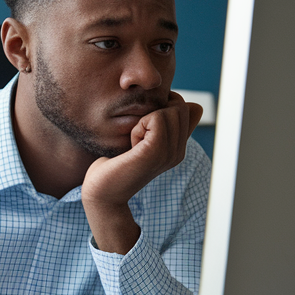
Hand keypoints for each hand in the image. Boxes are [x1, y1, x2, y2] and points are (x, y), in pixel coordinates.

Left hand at [82, 91, 202, 252]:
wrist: (101, 193)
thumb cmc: (113, 164)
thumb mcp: (139, 138)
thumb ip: (158, 124)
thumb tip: (183, 102)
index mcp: (177, 147)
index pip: (192, 109)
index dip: (166, 106)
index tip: (144, 129)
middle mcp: (179, 152)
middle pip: (182, 107)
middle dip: (156, 111)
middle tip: (138, 136)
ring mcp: (171, 153)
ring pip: (172, 109)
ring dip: (146, 119)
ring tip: (134, 142)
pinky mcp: (157, 151)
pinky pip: (157, 118)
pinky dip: (139, 125)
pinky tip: (132, 145)